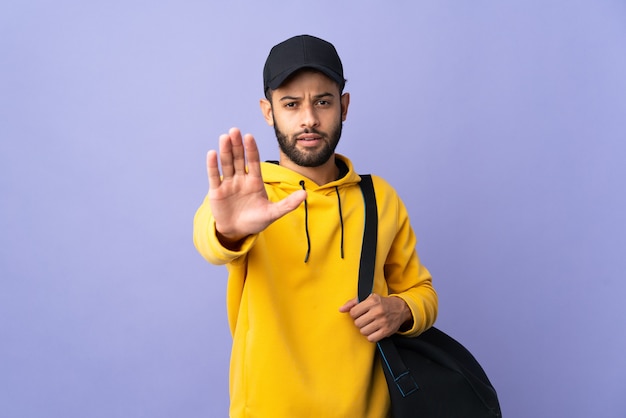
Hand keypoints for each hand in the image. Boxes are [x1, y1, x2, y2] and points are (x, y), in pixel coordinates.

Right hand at [207, 128, 306, 243]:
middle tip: (235, 130)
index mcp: (255, 181)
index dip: (251, 149)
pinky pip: (214, 176)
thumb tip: (305, 194)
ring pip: (226, 164)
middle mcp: (241, 179)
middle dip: (237, 145)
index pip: (254, 161)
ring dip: (225, 151)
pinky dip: (213, 165)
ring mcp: (228, 184)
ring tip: (224, 137)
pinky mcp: (216, 191)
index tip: (249, 136)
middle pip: (239, 159)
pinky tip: (212, 153)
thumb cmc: (256, 221)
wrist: (237, 232)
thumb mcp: (273, 213)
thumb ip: (288, 204)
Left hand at [339, 294, 412, 342]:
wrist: (400, 309)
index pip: (353, 312)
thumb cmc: (381, 303)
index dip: (354, 314)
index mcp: (372, 301)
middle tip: (365, 319)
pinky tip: (374, 330)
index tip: (359, 313)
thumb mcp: (368, 298)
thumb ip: (353, 303)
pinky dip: (371, 336)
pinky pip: (371, 338)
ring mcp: (383, 322)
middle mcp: (378, 311)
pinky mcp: (386, 331)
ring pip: (363, 331)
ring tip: (370, 324)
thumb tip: (341, 309)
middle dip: (359, 322)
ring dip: (365, 329)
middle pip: (357, 323)